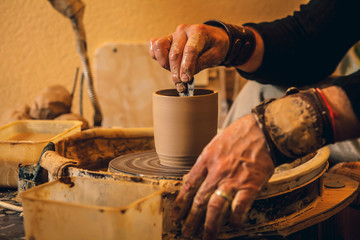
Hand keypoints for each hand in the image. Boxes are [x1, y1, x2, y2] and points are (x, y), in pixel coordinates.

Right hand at [149, 24, 228, 91]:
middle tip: (182, 85)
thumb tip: (185, 76)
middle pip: (175, 53)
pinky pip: (154, 46)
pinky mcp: (166, 40)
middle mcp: (183, 31)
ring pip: (160, 47)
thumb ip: (200, 64)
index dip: (187, 67)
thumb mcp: (215, 56)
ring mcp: (173, 34)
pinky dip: (157, 56)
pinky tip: (166, 65)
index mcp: (198, 32)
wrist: (213, 37)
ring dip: (165, 64)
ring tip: (175, 74)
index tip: (186, 80)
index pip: (190, 50)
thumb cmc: (214, 46)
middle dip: (177, 72)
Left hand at [172, 114, 274, 238]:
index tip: (177, 214)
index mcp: (207, 159)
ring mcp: (232, 180)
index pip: (189, 185)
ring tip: (206, 237)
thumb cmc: (240, 134)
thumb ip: (207, 160)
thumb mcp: (216, 142)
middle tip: (186, 232)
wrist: (263, 130)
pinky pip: (239, 207)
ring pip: (215, 208)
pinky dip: (235, 218)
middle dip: (191, 219)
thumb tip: (197, 177)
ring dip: (210, 225)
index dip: (181, 202)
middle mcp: (216, 172)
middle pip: (199, 200)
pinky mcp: (250, 185)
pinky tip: (234, 224)